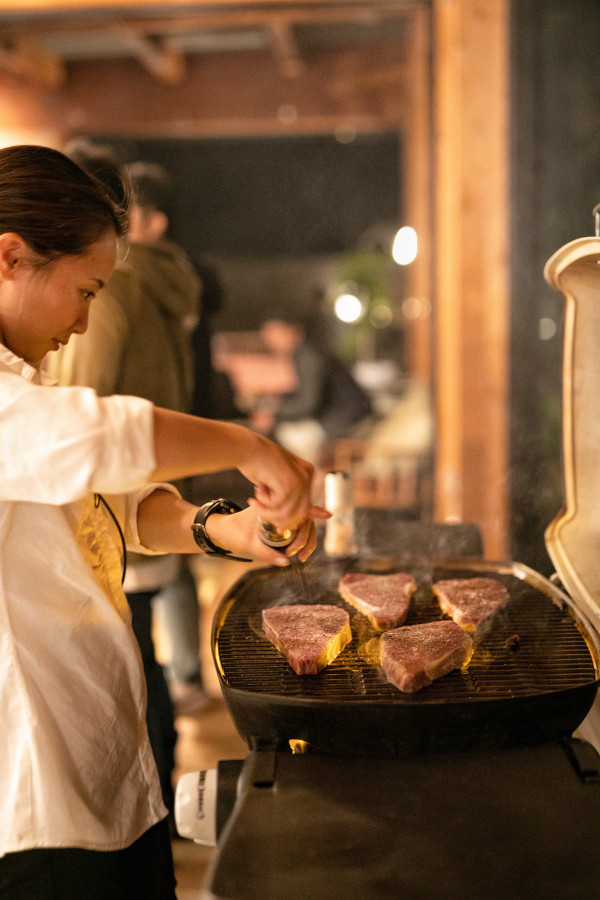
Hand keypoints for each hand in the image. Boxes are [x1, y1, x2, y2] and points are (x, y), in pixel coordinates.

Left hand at [205, 505, 320, 565]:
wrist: (220, 530)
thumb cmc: (232, 532)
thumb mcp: (249, 544)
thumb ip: (267, 554)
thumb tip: (287, 562)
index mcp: (272, 504)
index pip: (298, 508)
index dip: (313, 513)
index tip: (324, 518)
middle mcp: (278, 507)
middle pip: (304, 518)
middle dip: (307, 537)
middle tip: (300, 555)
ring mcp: (280, 515)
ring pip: (303, 524)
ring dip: (307, 540)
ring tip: (302, 557)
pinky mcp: (280, 523)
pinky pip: (297, 529)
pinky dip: (301, 540)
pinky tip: (302, 553)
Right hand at [237, 433, 328, 534]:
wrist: (246, 447)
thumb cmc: (257, 463)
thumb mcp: (278, 480)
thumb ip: (293, 497)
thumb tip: (327, 516)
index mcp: (308, 473)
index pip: (305, 506)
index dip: (287, 515)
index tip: (277, 517)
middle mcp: (307, 476)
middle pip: (299, 513)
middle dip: (278, 516)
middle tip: (259, 508)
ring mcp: (300, 480)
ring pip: (287, 513)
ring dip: (267, 512)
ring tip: (255, 502)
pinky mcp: (289, 485)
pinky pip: (276, 507)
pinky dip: (263, 503)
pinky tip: (257, 489)